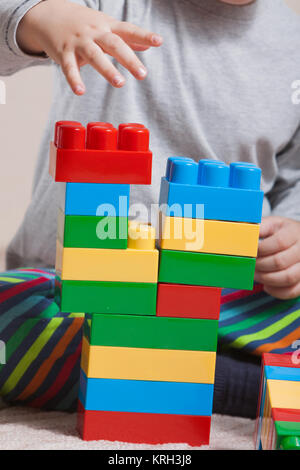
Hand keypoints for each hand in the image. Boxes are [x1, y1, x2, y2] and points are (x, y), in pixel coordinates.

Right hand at [16, 0, 162, 93]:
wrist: (49, 14)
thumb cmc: (83, 24)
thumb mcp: (106, 26)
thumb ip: (127, 37)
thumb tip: (148, 44)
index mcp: (107, 27)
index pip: (128, 30)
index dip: (144, 35)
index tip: (159, 41)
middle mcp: (94, 33)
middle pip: (114, 44)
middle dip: (129, 59)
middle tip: (142, 74)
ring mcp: (78, 42)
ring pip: (94, 55)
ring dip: (107, 69)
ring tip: (120, 83)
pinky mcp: (63, 53)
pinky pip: (69, 67)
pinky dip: (74, 79)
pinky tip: (80, 91)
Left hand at [254, 216, 299, 298]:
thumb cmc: (284, 233)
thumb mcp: (273, 224)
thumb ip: (259, 228)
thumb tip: (242, 233)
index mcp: (294, 233)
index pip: (279, 242)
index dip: (261, 249)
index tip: (250, 252)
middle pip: (280, 261)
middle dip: (260, 265)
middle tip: (250, 265)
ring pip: (288, 278)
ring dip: (266, 279)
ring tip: (255, 275)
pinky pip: (293, 291)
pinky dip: (277, 291)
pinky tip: (266, 285)